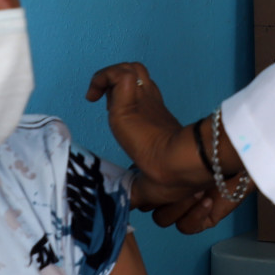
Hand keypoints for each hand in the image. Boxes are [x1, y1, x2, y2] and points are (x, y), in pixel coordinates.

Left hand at [85, 62, 213, 211]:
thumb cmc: (175, 176)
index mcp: (158, 118)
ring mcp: (142, 100)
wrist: (181, 166)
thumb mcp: (149, 183)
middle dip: (117, 83)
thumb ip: (137, 191)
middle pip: (136, 75)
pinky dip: (103, 78)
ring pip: (129, 68)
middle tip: (105, 101)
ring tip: (97, 94)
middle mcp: (152, 104)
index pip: (142, 94)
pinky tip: (93, 96)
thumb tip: (126, 206)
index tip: (111, 108)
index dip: (124, 97)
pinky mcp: (129, 102)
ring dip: (109, 76)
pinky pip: (117, 74)